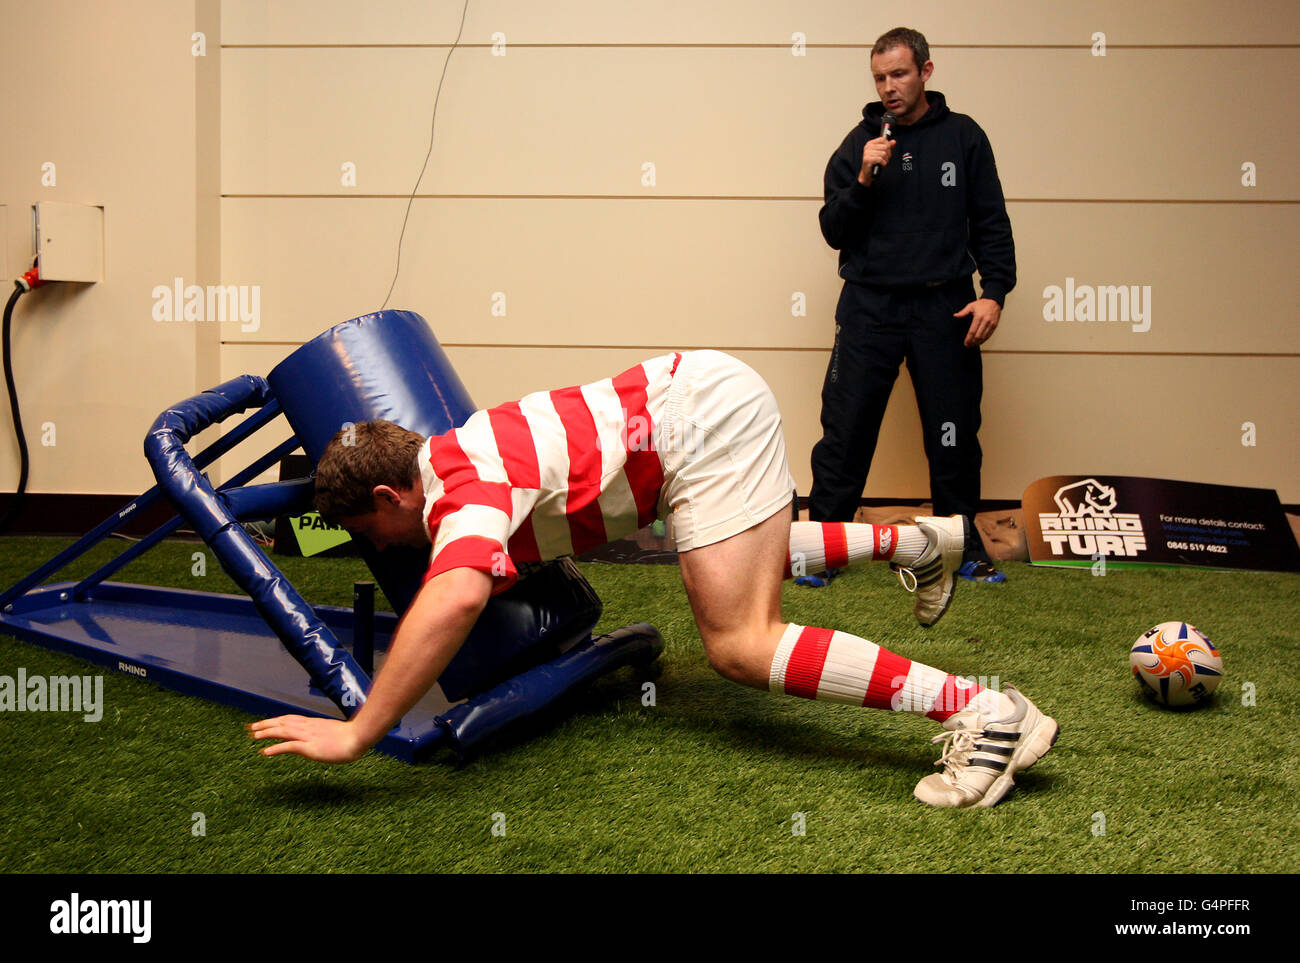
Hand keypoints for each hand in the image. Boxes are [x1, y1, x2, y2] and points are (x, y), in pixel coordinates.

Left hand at [248, 715, 367, 763]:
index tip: (264, 723)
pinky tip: (265, 752)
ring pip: (282, 731)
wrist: (359, 737)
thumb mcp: (335, 733)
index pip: (290, 719)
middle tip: (251, 727)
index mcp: (313, 724)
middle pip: (282, 722)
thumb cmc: (352, 736)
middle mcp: (308, 727)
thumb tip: (322, 738)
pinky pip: (289, 746)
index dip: (275, 720)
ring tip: (254, 736)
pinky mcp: (310, 747)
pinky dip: (276, 748)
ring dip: (267, 733)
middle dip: (265, 724)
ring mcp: (308, 736)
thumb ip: (325, 734)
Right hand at [857, 136, 895, 184]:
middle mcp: (868, 147)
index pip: (883, 139)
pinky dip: (883, 163)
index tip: (887, 151)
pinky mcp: (867, 159)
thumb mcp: (881, 153)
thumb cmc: (874, 163)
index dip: (888, 145)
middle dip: (888, 154)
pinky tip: (881, 164)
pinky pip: (880, 159)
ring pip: (883, 153)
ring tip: (883, 162)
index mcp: (870, 143)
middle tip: (886, 159)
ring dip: (886, 160)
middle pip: (885, 146)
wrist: (868, 173)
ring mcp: (867, 153)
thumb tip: (894, 141)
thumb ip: (887, 146)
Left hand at [955, 298, 1001, 346]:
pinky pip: (989, 335)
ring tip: (973, 345)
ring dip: (978, 342)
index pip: (972, 331)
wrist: (994, 301)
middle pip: (978, 336)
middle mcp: (985, 321)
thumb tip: (955, 315)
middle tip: (968, 345)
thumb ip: (963, 312)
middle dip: (972, 342)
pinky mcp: (995, 325)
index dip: (968, 339)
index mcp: (979, 317)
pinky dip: (984, 340)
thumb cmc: (982, 304)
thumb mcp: (971, 306)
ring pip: (984, 337)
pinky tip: (980, 342)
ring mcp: (991, 324)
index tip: (965, 343)